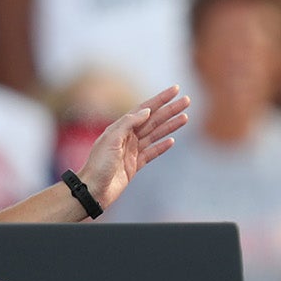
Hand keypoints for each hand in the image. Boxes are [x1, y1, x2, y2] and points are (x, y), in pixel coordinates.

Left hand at [75, 86, 188, 207]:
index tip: (175, 90)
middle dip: (170, 110)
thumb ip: (128, 123)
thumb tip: (147, 111)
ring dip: (170, 125)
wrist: (93, 190)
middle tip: (187, 101)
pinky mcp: (135, 165)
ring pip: (155, 134)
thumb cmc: (98, 165)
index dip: (160, 99)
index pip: (144, 109)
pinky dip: (162, 146)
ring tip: (185, 117)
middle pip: (153, 120)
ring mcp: (132, 151)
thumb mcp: (111, 140)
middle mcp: (127, 137)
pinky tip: (172, 140)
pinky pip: (152, 152)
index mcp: (120, 128)